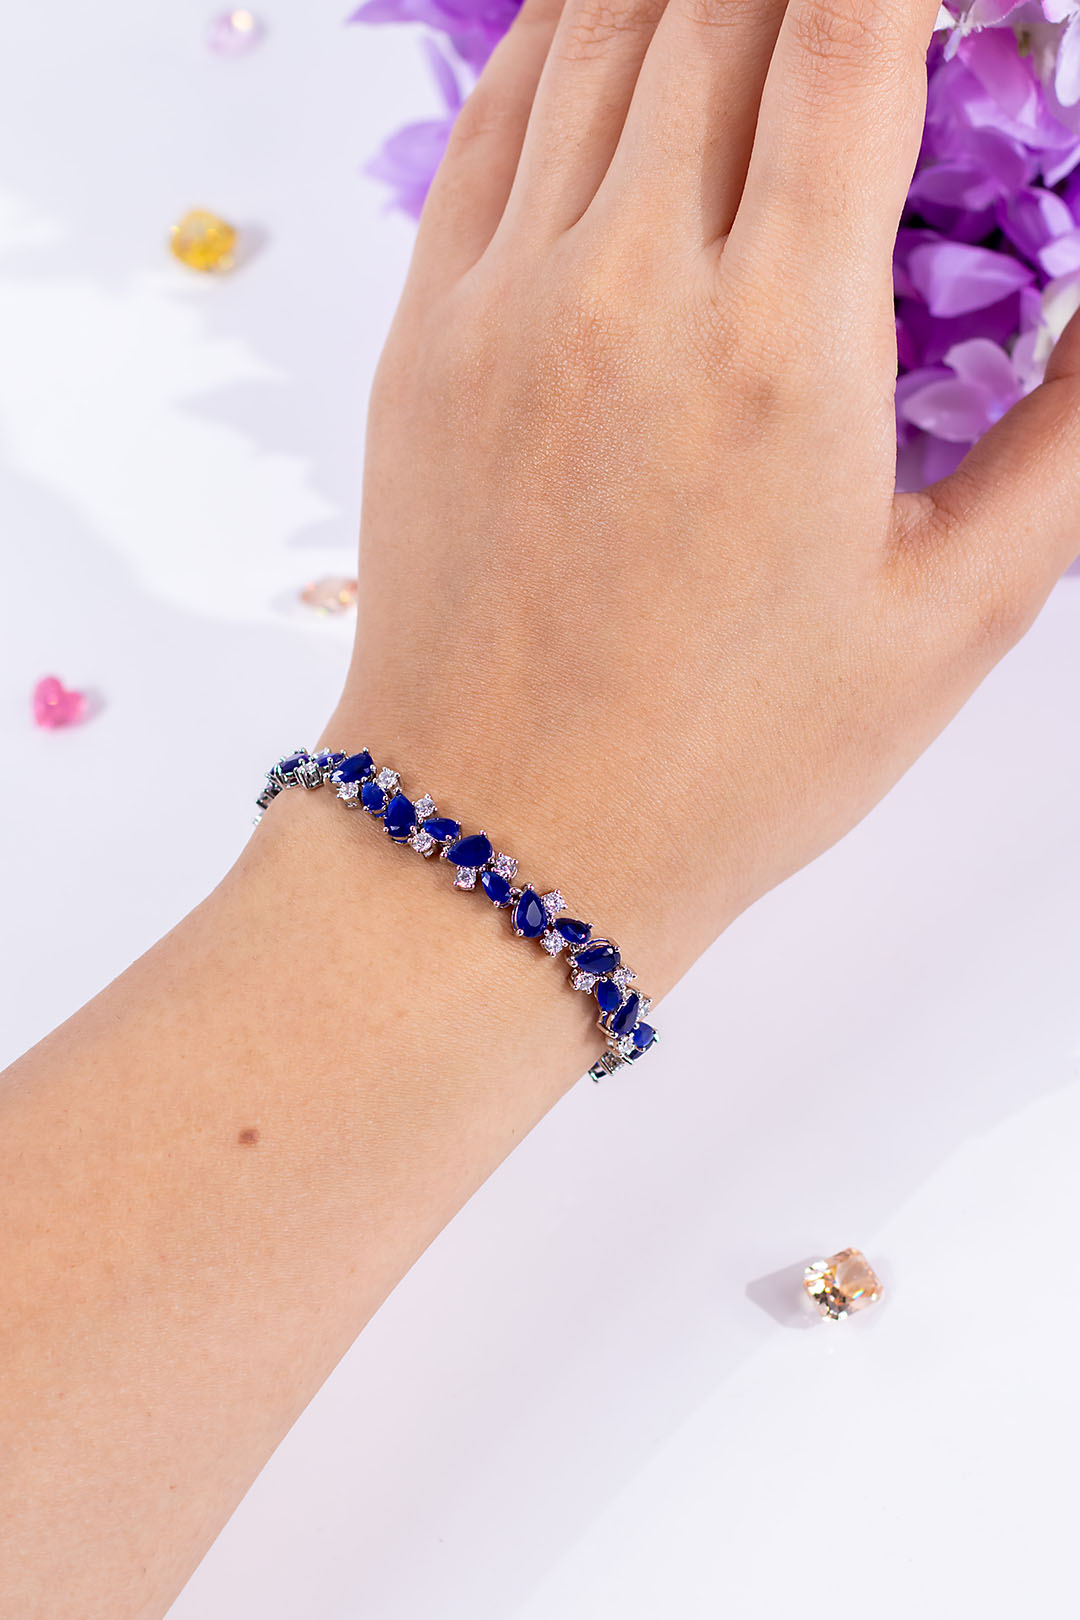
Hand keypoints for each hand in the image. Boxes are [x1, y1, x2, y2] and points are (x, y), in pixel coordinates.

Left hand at [337, 0, 1079, 987]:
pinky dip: (559, 37)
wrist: (501, 844)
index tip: (934, 3)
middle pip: (725, 6)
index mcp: (784, 349)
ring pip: (598, 34)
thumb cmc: (726, 761)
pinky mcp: (422, 338)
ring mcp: (505, 303)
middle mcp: (632, 289)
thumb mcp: (946, 620)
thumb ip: (1066, 442)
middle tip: (856, 24)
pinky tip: (613, 27)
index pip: (853, 30)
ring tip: (753, 10)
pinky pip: (489, 125)